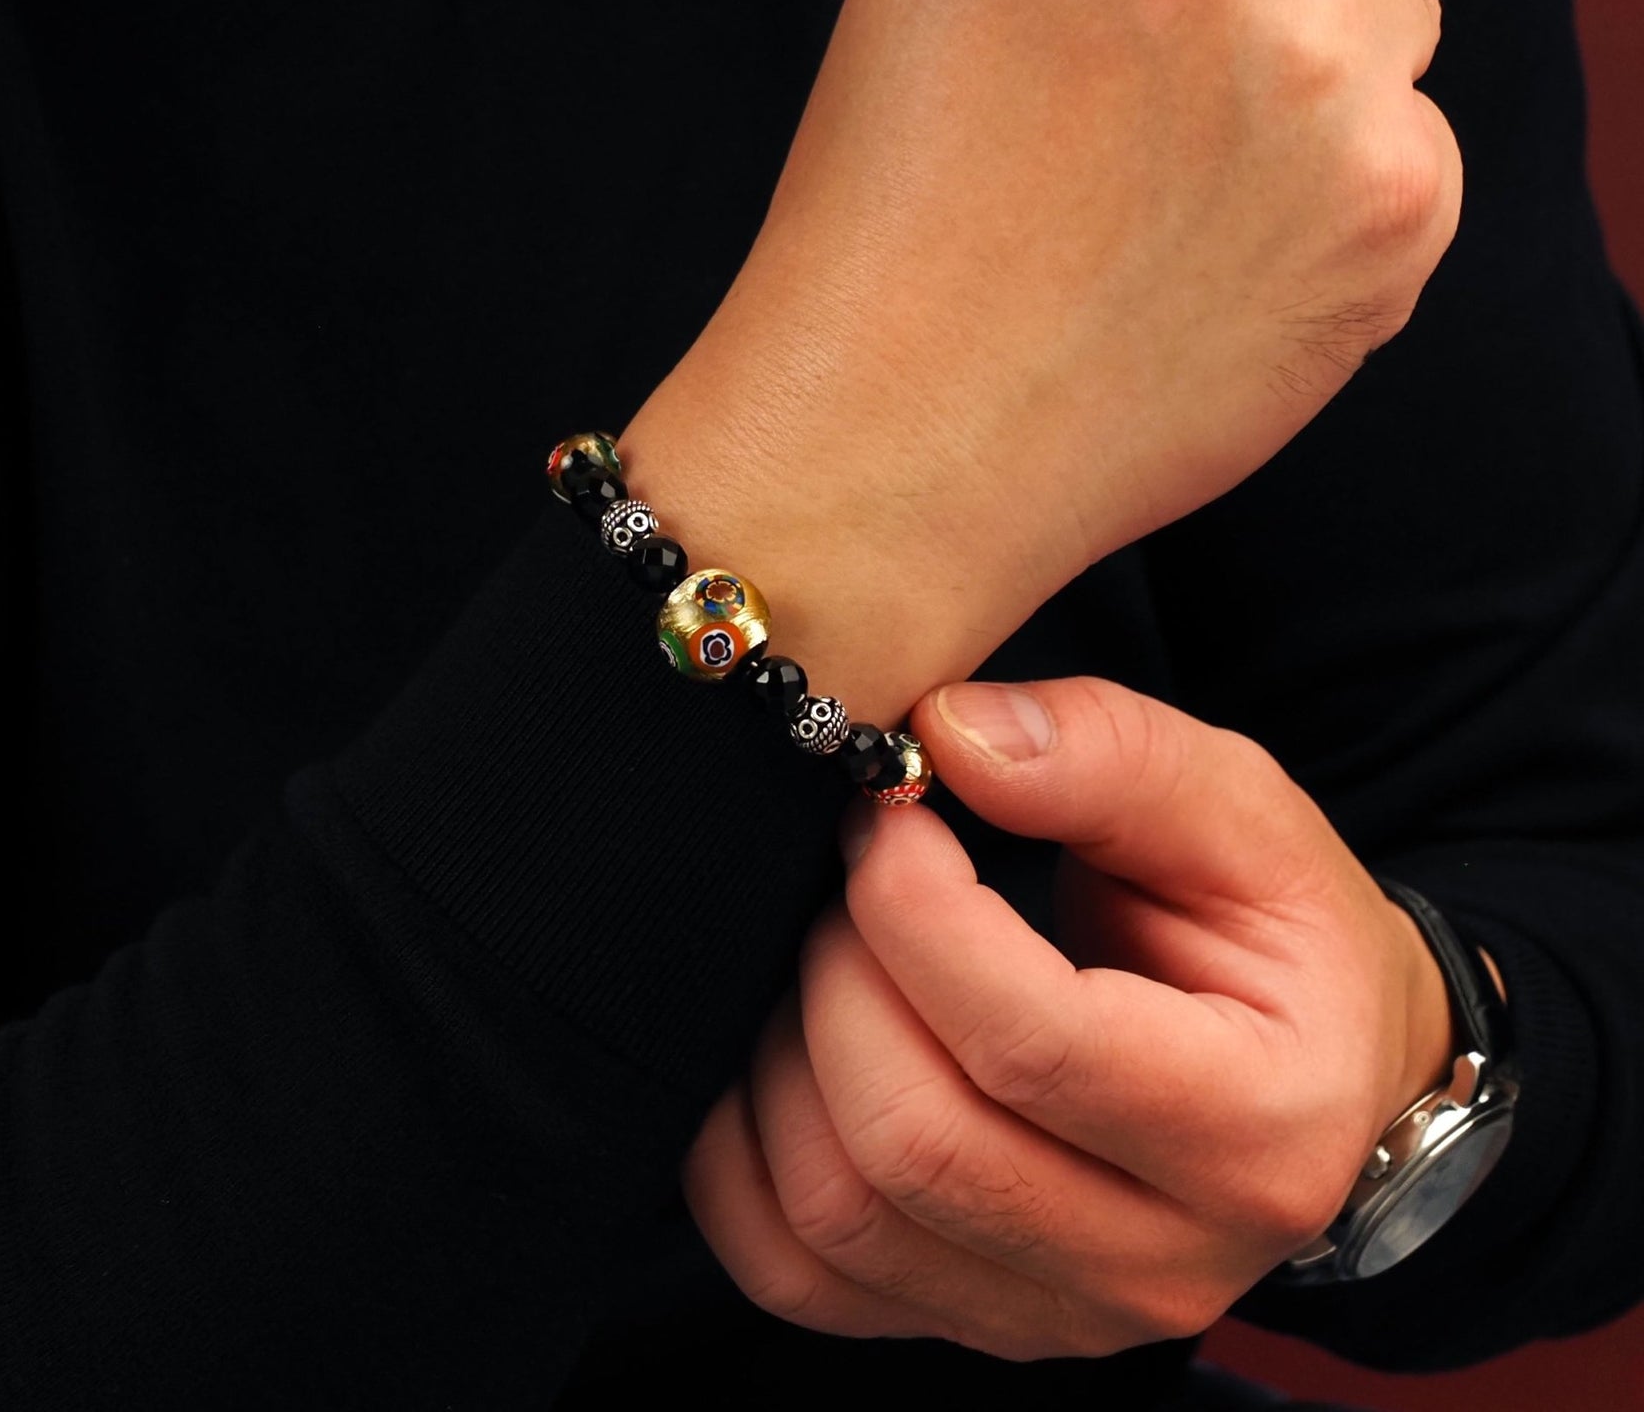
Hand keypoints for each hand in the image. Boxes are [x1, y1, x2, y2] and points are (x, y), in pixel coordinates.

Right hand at [622, 0, 1460, 725]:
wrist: (892, 452)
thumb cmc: (887, 232)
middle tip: (1161, 90)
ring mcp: (1311, 68)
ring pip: (1390, 8)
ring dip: (1316, 77)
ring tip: (1180, 199)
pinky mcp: (1390, 203)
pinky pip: (1419, 144)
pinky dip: (1345, 202)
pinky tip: (1225, 274)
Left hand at [681, 675, 1456, 1359]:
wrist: (1317, 1075)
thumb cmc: (1277, 930)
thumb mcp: (1238, 808)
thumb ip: (1106, 755)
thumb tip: (949, 735)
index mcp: (1256, 1126)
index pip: (1030, 1043)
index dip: (914, 910)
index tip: (888, 811)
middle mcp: (1160, 1259)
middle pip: (915, 1140)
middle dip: (837, 974)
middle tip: (850, 873)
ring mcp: (1060, 1313)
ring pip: (834, 1214)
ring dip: (779, 1056)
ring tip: (823, 949)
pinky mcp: (975, 1322)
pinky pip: (798, 1271)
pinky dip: (740, 1159)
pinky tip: (777, 1050)